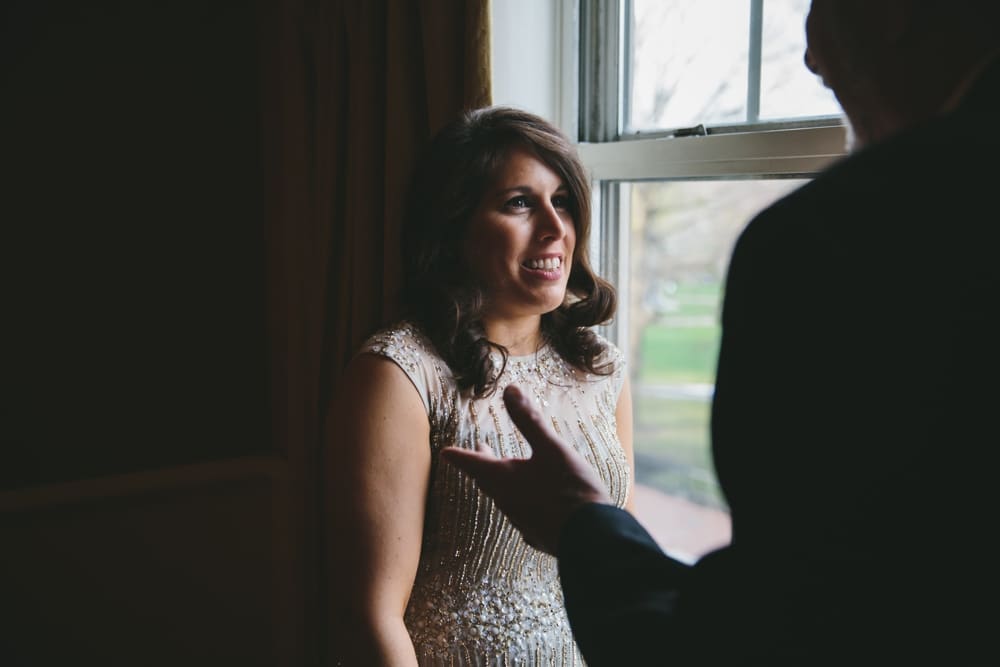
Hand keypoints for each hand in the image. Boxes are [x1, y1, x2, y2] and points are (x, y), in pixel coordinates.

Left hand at [440, 384, 612, 554]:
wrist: (594, 539)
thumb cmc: (571, 490)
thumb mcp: (551, 448)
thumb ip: (529, 420)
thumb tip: (509, 390)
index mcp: (504, 481)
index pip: (474, 464)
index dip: (459, 455)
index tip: (445, 452)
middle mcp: (508, 503)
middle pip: (488, 481)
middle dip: (482, 464)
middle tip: (478, 452)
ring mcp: (524, 522)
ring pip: (506, 498)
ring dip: (502, 481)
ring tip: (507, 471)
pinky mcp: (540, 535)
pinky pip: (524, 513)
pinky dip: (522, 499)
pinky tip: (534, 501)